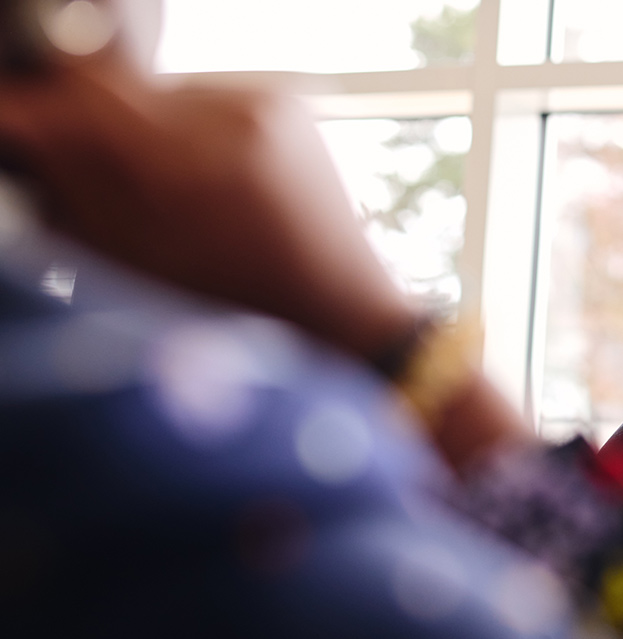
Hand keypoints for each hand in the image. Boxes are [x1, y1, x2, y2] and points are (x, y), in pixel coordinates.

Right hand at [0, 43, 531, 471]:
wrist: (336, 307)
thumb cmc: (234, 305)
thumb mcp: (133, 260)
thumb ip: (72, 186)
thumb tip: (25, 128)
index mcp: (192, 163)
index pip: (83, 100)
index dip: (36, 113)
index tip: (17, 124)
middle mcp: (236, 118)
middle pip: (120, 92)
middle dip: (96, 132)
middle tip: (97, 182)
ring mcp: (267, 104)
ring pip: (162, 97)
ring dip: (146, 134)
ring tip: (171, 197)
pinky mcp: (284, 103)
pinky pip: (206, 103)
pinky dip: (190, 135)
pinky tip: (210, 186)